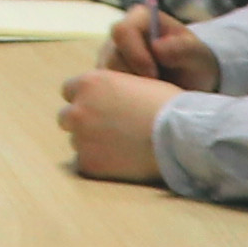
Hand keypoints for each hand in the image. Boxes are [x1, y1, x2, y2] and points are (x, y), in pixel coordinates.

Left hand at [56, 68, 181, 186]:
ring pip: (78, 141)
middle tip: (108, 130)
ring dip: (93, 143)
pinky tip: (124, 161)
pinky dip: (101, 164)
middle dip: (83, 122)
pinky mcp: (88, 164)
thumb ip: (111, 89)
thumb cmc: (168, 105)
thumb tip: (104, 98)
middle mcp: (78, 110)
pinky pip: (88, 164)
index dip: (85, 98)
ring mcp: (81, 139)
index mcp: (89, 83)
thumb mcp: (135, 82)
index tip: (100, 107)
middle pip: (67, 117)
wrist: (181, 136)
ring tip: (122, 146)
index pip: (69, 90)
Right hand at [106, 5, 224, 90]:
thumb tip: (157, 47)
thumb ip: (182, 49)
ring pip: (106, 78)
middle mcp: (120, 34)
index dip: (135, 55)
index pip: (122, 31)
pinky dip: (125, 101)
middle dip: (134, 78)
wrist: (189, 83)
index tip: (154, 74)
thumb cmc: (194, 64)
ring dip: (130, 91)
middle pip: (112, 58)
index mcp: (141, 18)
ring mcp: (109, 56)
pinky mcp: (105, 78)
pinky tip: (144, 101)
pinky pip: (106, 92)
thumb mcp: (198, 57)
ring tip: (153, 94)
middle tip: (157, 90)